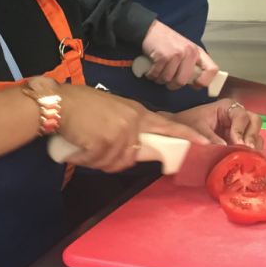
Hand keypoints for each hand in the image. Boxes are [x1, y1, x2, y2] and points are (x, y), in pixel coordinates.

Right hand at [56, 84, 207, 172]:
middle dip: (116, 158)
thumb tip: (132, 148)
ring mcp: (120, 134)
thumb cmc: (81, 103)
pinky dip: (87, 159)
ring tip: (86, 144)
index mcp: (137, 112)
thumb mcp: (113, 109)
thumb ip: (128, 126)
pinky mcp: (105, 144)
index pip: (168, 125)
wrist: (60, 102)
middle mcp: (133, 123)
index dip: (187, 135)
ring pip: (116, 163)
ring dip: (98, 160)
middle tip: (98, 146)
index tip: (205, 143)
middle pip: (135, 156)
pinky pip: (99, 163)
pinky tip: (80, 146)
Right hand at [141, 20, 219, 89]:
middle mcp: (190, 52)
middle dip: (172, 85)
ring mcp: (176, 54)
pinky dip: (151, 75)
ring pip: (167, 79)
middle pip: (182, 81)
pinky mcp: (163, 56)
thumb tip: (196, 86)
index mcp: (198, 52)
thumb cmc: (169, 43)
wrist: (152, 30)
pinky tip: (151, 70)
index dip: (205, 81)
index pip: (212, 69)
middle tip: (167, 81)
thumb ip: (191, 66)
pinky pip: (157, 74)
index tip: (194, 83)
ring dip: (160, 80)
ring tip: (158, 73)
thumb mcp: (185, 51)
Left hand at [163, 100, 263, 149]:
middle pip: (254, 121)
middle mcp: (236, 116)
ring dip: (253, 145)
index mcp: (226, 107)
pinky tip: (245, 161)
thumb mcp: (196, 128)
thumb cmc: (187, 123)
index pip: (241, 115)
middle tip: (247, 149)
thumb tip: (224, 147)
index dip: (240, 128)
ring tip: (247, 157)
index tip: (237, 142)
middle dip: (252, 135)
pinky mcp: (237, 141)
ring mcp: (239, 129)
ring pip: (255, 134)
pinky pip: (249, 145)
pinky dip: (250, 153)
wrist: (178, 129)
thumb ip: (210, 137)